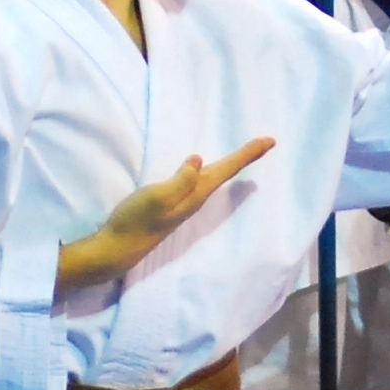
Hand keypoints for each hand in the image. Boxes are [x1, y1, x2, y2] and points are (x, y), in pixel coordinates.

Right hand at [57, 137, 275, 294]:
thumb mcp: (157, 197)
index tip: (270, 141)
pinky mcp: (174, 203)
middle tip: (267, 142)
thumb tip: (200, 161)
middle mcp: (195, 198)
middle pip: (226, 173)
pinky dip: (212, 172)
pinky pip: (200, 182)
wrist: (119, 247)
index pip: (227, 169)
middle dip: (246, 157)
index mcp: (195, 194)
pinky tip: (208, 170)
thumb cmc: (136, 221)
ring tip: (246, 153)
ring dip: (232, 164)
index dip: (247, 154)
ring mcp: (185, 202)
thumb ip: (180, 180)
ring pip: (215, 178)